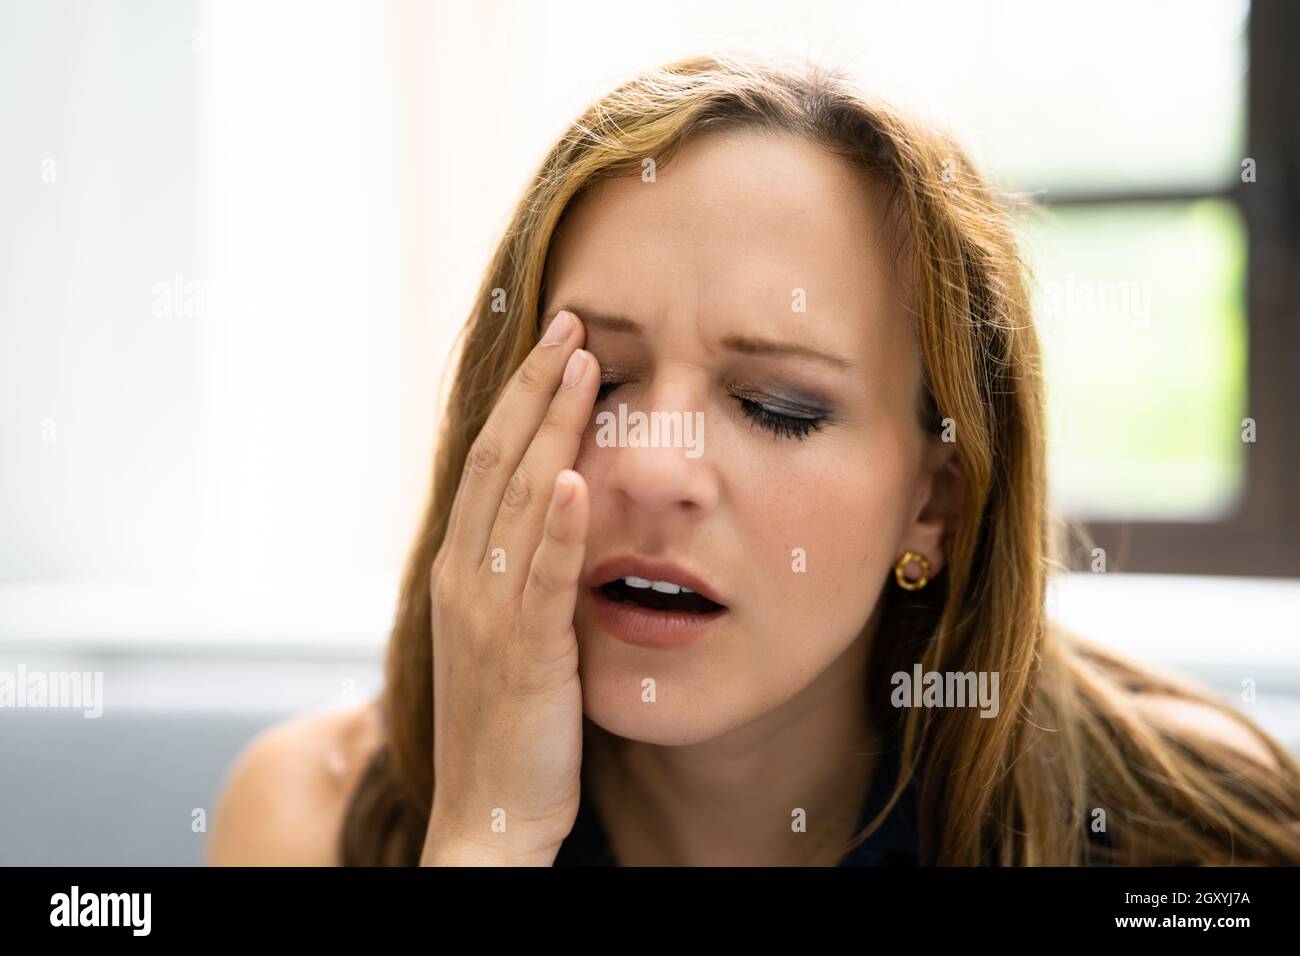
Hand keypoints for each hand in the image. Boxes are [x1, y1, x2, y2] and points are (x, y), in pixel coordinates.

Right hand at [422, 309, 597, 865]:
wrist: (487, 816)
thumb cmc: (506, 727)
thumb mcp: (506, 636)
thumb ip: (523, 576)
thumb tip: (558, 519)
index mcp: (460, 570)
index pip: (489, 462)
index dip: (520, 399)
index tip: (555, 346)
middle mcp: (463, 577)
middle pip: (498, 459)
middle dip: (536, 386)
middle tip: (573, 322)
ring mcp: (487, 612)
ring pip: (516, 498)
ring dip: (549, 426)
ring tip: (582, 364)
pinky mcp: (523, 652)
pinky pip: (539, 576)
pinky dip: (553, 523)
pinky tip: (573, 474)